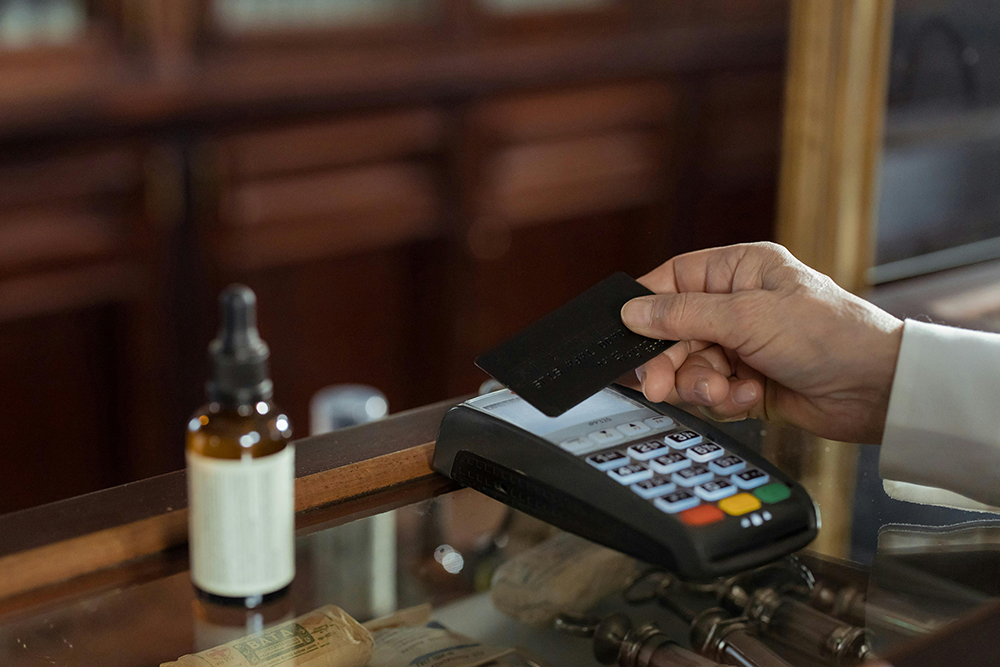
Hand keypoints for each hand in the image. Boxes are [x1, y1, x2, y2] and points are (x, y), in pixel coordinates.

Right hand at [620, 242, 903, 443]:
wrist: (876, 390)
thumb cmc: (830, 335)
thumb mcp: (747, 317)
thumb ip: (683, 315)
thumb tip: (633, 312)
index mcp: (740, 271)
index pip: (674, 281)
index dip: (648, 307)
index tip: (626, 333)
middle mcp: (739, 305)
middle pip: (675, 331)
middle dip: (670, 360)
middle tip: (659, 384)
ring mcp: (743, 345)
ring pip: (690, 366)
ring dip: (701, 383)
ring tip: (723, 391)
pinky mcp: (749, 382)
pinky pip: (712, 391)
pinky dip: (725, 398)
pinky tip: (749, 395)